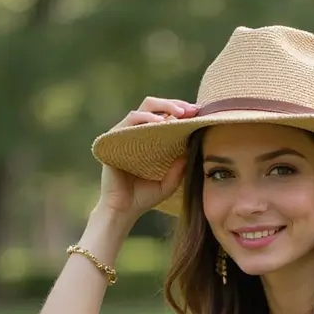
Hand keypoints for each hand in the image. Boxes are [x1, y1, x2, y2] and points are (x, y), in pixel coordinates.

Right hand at [98, 97, 199, 220]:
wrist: (123, 210)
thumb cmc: (144, 197)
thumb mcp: (168, 183)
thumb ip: (179, 169)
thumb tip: (192, 149)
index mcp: (150, 139)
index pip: (165, 116)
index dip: (182, 111)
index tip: (198, 113)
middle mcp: (137, 132)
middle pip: (155, 106)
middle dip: (175, 104)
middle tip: (191, 110)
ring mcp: (125, 134)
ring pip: (144, 108)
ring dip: (163, 107)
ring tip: (178, 114)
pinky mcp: (115, 138)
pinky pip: (130, 121)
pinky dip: (145, 119)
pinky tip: (160, 124)